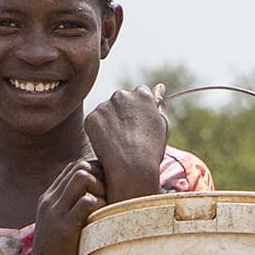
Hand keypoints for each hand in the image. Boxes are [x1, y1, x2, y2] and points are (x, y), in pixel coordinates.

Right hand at [25, 158, 104, 254]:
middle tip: (108, 198)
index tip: (106, 191)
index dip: (95, 172)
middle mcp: (49, 201)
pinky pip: (88, 202)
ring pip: (82, 177)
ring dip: (100, 187)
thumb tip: (95, 200)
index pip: (73, 167)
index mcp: (48, 199)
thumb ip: (70, 211)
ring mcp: (55, 213)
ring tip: (105, 208)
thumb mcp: (58, 228)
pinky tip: (103, 221)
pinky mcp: (64, 229)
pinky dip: (101, 206)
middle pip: (79, 166)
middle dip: (100, 176)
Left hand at [84, 84, 169, 203]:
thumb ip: (159, 105)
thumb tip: (159, 87)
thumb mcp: (162, 126)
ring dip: (109, 123)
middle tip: (125, 137)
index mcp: (142, 94)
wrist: (131, 167)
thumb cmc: (151, 150)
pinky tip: (106, 146)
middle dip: (121, 114)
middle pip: (120, 101)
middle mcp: (123, 95)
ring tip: (117, 144)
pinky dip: (97, 133)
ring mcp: (105, 105)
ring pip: (106, 112)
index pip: (138, 95)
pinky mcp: (92, 117)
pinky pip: (94, 123)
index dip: (137, 112)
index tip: (137, 125)